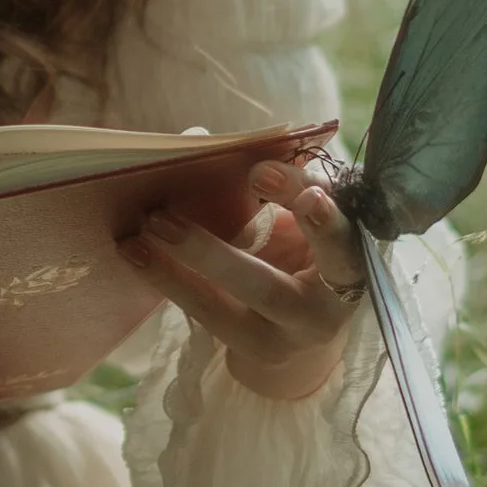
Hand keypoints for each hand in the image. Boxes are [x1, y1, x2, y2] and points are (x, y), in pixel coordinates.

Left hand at [122, 158, 365, 404]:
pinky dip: (169, 281)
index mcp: (351, 266)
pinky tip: (135, 254)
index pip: (339, 243)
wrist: (308, 323)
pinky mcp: (248, 349)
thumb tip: (199, 136)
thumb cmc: (310, 248)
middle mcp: (322, 312)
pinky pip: (203, 316)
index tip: (280, 182)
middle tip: (163, 218)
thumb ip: (282, 179)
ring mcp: (282, 339)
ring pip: (225, 310)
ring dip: (175, 270)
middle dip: (214, 256)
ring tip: (141, 233)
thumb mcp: (309, 215)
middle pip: (269, 289)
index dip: (316, 217)